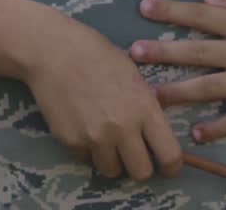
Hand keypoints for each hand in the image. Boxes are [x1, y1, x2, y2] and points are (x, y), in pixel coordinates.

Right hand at [20, 14, 181, 180]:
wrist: (53, 51)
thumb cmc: (97, 55)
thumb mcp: (134, 76)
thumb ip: (146, 106)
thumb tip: (154, 133)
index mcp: (144, 108)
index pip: (169, 155)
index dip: (171, 167)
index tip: (167, 167)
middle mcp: (122, 128)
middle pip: (142, 173)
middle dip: (140, 166)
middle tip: (133, 154)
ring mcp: (94, 138)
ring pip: (112, 171)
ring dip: (112, 160)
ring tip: (106, 139)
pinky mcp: (70, 142)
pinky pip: (86, 159)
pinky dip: (88, 150)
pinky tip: (84, 126)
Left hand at [131, 0, 225, 142]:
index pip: (200, 14)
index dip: (171, 10)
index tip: (144, 7)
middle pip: (195, 51)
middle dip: (162, 51)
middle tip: (132, 53)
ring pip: (209, 87)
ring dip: (178, 91)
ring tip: (151, 96)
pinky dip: (218, 126)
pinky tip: (197, 133)